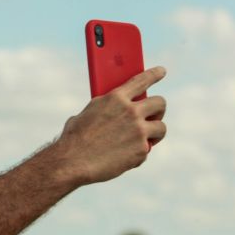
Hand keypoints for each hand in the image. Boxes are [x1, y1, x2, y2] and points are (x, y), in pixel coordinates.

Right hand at [57, 66, 166, 184]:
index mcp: (115, 98)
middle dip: (159, 109)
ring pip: (161, 127)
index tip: (162, 71)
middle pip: (160, 103)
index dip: (154, 74)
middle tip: (154, 116)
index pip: (141, 80)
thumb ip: (106, 108)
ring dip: (154, 133)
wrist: (72, 162)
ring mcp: (138, 131)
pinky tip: (124, 157)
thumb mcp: (87, 114)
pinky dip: (138, 154)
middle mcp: (131, 112)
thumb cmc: (74, 139)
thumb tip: (116, 110)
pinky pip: (147, 149)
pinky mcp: (141, 150)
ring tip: (146, 139)